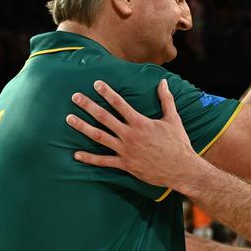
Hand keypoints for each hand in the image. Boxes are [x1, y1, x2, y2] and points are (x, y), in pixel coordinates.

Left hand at [66, 79, 199, 187]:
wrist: (181, 169)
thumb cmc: (178, 143)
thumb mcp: (173, 119)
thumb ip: (166, 100)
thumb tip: (163, 82)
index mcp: (140, 122)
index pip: (119, 103)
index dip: (107, 92)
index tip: (96, 83)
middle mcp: (130, 135)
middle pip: (104, 117)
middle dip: (88, 106)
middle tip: (75, 97)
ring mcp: (126, 151)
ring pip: (100, 137)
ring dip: (83, 127)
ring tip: (69, 119)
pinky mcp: (125, 165)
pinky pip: (104, 161)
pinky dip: (90, 158)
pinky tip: (76, 154)